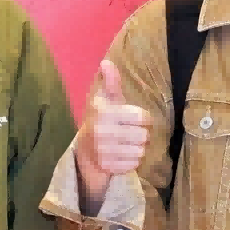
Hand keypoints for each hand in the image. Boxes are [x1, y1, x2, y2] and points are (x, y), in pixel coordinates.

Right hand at [86, 58, 150, 186]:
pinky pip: (135, 164)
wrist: (85, 149)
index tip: (133, 118)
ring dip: (137, 148)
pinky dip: (131, 161)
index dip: (142, 118)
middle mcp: (102, 132)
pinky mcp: (108, 167)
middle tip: (129, 133)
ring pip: (141, 151)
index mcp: (104, 113)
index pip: (143, 118)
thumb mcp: (106, 99)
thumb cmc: (102, 119)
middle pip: (144, 136)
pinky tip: (121, 155)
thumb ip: (111, 82)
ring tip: (125, 144)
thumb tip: (106, 62)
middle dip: (140, 135)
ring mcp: (104, 152)